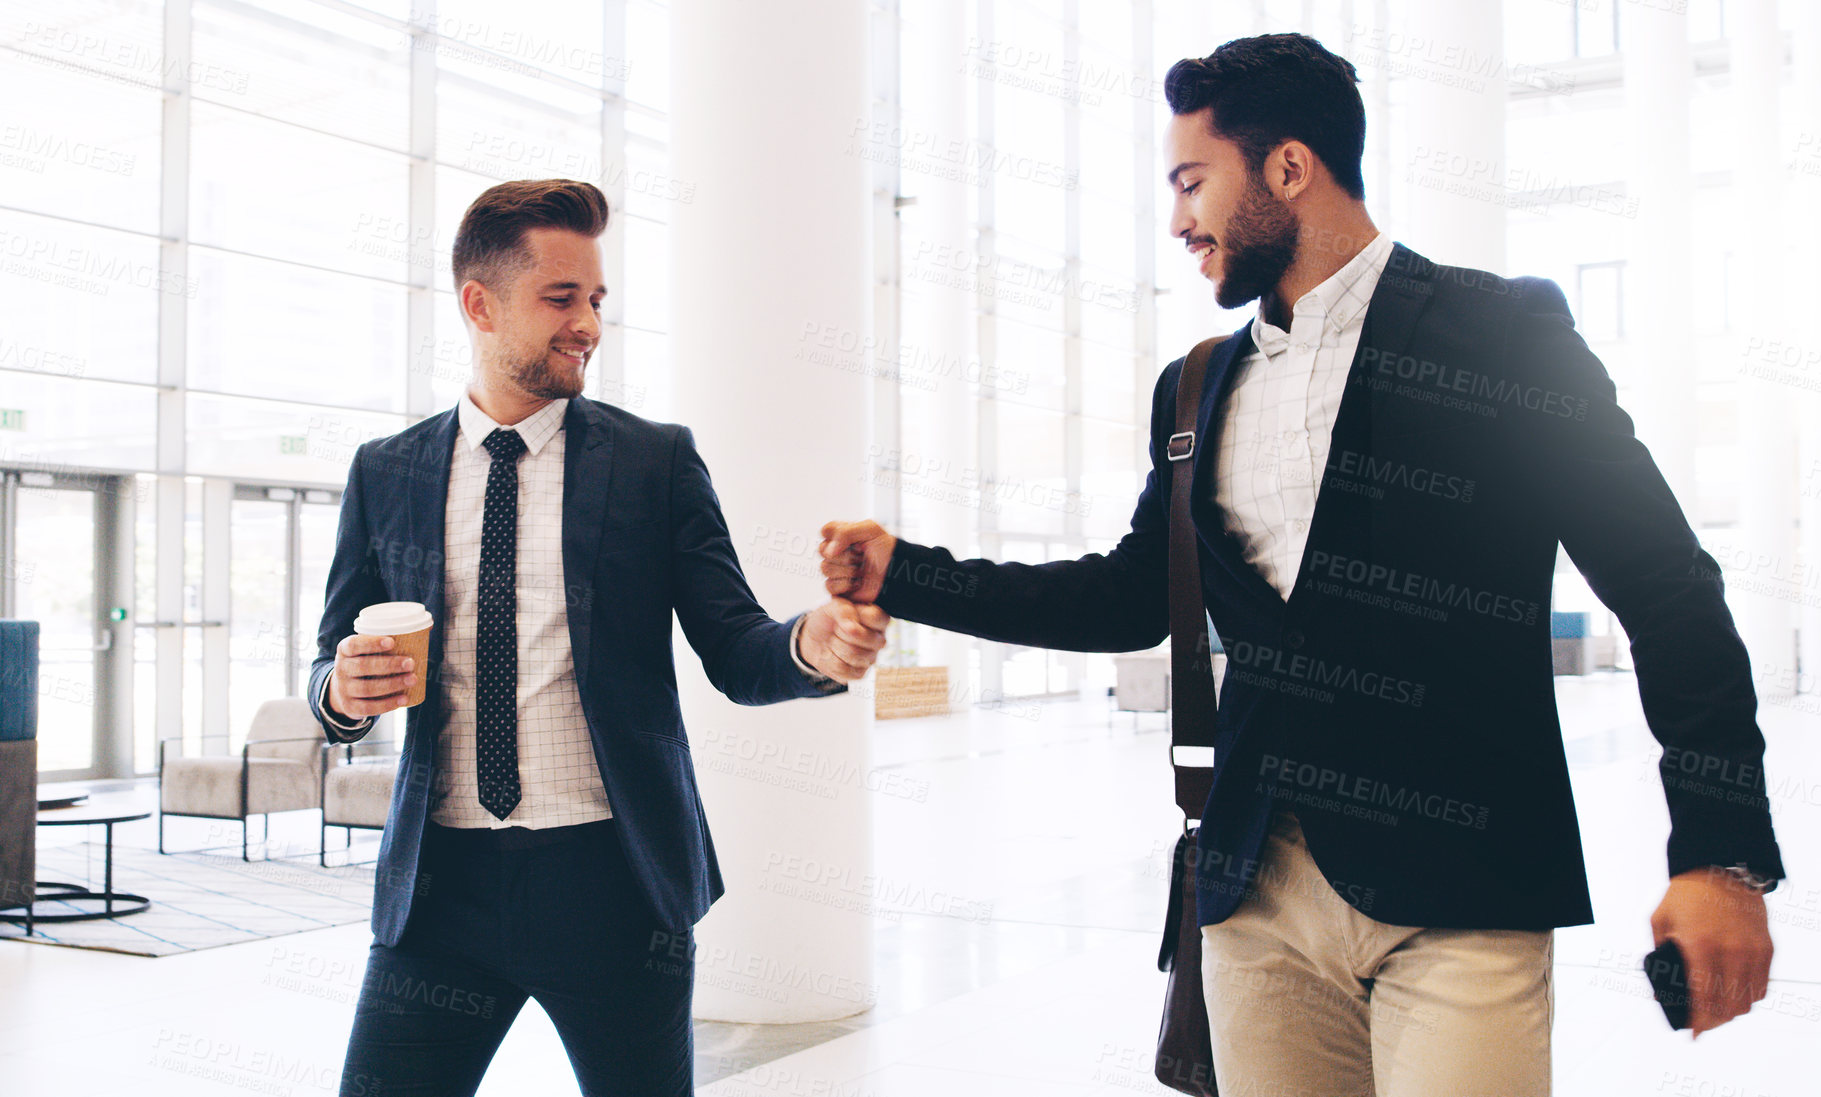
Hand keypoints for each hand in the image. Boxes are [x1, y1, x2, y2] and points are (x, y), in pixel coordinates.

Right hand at [327, 634, 417, 719]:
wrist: (343, 690)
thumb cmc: (365, 662)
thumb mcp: (368, 650)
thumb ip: (392, 638)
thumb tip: (427, 626)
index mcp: (344, 650)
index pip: (353, 644)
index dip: (371, 643)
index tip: (392, 642)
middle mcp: (341, 669)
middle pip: (363, 666)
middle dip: (389, 665)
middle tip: (411, 663)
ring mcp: (344, 689)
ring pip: (367, 688)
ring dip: (392, 684)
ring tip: (413, 679)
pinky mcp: (350, 707)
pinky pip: (368, 707)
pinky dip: (387, 704)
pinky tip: (404, 699)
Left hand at [799, 598, 889, 682]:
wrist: (814, 638)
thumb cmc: (829, 619)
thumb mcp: (833, 605)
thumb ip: (845, 610)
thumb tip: (852, 627)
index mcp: (880, 620)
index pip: (874, 617)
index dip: (854, 615)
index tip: (845, 614)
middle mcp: (880, 640)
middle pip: (863, 637)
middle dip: (841, 630)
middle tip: (837, 628)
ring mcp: (871, 659)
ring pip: (852, 654)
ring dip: (834, 645)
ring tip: (834, 640)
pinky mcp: (859, 674)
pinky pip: (842, 668)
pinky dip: (830, 660)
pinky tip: (832, 653)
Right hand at [819, 520, 897, 603]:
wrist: (897, 575)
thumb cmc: (887, 551)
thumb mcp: (871, 530)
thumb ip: (845, 532)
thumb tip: (828, 550)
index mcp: (843, 536)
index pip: (826, 531)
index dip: (837, 537)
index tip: (855, 541)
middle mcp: (837, 552)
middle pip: (823, 551)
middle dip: (846, 555)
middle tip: (862, 556)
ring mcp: (836, 570)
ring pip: (825, 568)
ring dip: (848, 570)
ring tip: (862, 571)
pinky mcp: (838, 588)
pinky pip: (829, 585)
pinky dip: (846, 584)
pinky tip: (859, 582)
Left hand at [1650, 868, 1773, 1035]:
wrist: (1721, 869)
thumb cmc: (1686, 895)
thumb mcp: (1660, 921)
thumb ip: (1659, 953)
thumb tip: (1661, 983)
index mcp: (1700, 946)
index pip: (1704, 998)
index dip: (1700, 1021)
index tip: (1694, 1033)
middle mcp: (1730, 951)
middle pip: (1729, 1007)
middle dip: (1714, 1021)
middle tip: (1703, 1023)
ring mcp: (1752, 951)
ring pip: (1748, 1001)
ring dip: (1733, 1011)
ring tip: (1718, 1011)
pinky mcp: (1766, 949)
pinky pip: (1762, 986)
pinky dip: (1749, 997)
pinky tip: (1734, 995)